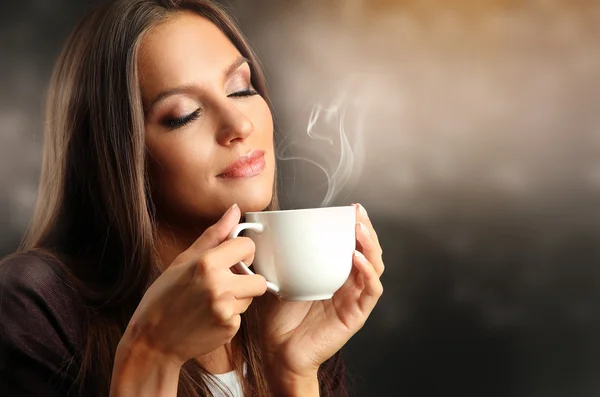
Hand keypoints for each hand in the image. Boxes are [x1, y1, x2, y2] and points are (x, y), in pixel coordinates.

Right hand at [121, 204, 267, 366]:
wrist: (153, 340)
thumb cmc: (164, 297)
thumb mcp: (184, 260)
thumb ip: (215, 234)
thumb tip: (235, 210)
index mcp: (207, 263)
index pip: (248, 247)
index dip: (242, 252)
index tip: (232, 259)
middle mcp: (219, 286)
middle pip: (258, 278)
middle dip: (246, 279)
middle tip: (225, 282)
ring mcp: (226, 309)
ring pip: (251, 298)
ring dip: (238, 298)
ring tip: (212, 301)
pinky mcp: (229, 329)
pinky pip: (241, 316)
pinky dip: (229, 316)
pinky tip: (209, 317)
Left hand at [259, 203, 383, 388]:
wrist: (279, 352)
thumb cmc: (279, 318)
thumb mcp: (280, 278)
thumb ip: (281, 256)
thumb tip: (265, 229)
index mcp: (333, 274)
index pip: (351, 245)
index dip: (355, 226)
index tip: (351, 208)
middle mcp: (347, 284)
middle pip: (368, 251)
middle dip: (366, 230)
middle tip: (359, 213)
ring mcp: (354, 299)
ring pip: (374, 267)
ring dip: (370, 246)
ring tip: (360, 229)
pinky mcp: (356, 314)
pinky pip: (370, 291)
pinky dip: (367, 273)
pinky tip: (356, 258)